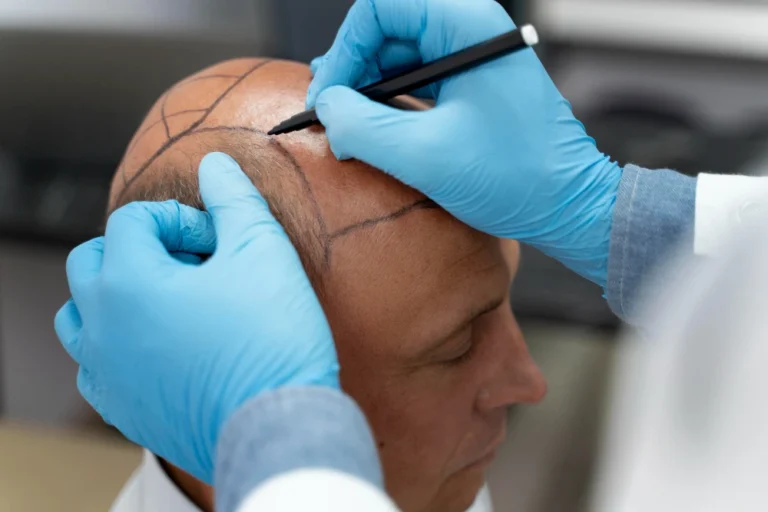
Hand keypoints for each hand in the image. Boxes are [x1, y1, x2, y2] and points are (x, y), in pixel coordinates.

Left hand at [54, 152, 337, 483]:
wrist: (279, 427)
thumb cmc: (271, 339)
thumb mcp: (264, 251)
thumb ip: (234, 200)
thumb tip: (214, 165)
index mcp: (128, 282)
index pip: (134, 221)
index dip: (182, 219)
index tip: (220, 243)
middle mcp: (101, 327)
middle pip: (90, 261)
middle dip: (138, 249)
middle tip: (191, 264)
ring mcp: (106, 373)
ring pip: (79, 316)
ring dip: (115, 296)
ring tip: (166, 301)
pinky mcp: (123, 409)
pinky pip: (95, 368)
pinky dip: (116, 346)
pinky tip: (159, 347)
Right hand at [307, 0, 621, 285]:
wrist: (568, 204)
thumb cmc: (515, 177)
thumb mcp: (425, 156)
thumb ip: (362, 127)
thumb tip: (327, 109)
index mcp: (467, 26)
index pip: (381, 6)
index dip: (345, 47)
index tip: (330, 95)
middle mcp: (471, 31)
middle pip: (387, 26)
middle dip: (351, 67)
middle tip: (330, 111)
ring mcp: (473, 57)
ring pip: (399, 53)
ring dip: (367, 86)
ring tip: (346, 123)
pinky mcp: (473, 84)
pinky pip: (417, 77)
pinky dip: (389, 100)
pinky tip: (375, 128)